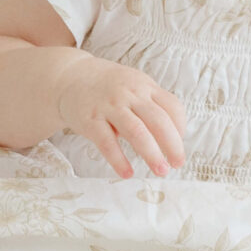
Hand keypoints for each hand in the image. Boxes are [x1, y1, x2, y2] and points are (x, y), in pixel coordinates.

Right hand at [54, 56, 186, 177]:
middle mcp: (130, 94)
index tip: (180, 144)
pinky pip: (107, 143)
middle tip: (178, 163)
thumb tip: (174, 135)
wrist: (69, 77)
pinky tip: (127, 173)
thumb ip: (152, 104)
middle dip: (172, 145)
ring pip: (137, 132)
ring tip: (161, 170)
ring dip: (152, 154)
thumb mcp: (134, 86)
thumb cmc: (108, 87)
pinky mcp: (90, 120)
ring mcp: (109, 106)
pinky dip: (118, 160)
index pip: (173, 106)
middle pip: (159, 121)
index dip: (181, 128)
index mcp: (145, 86)